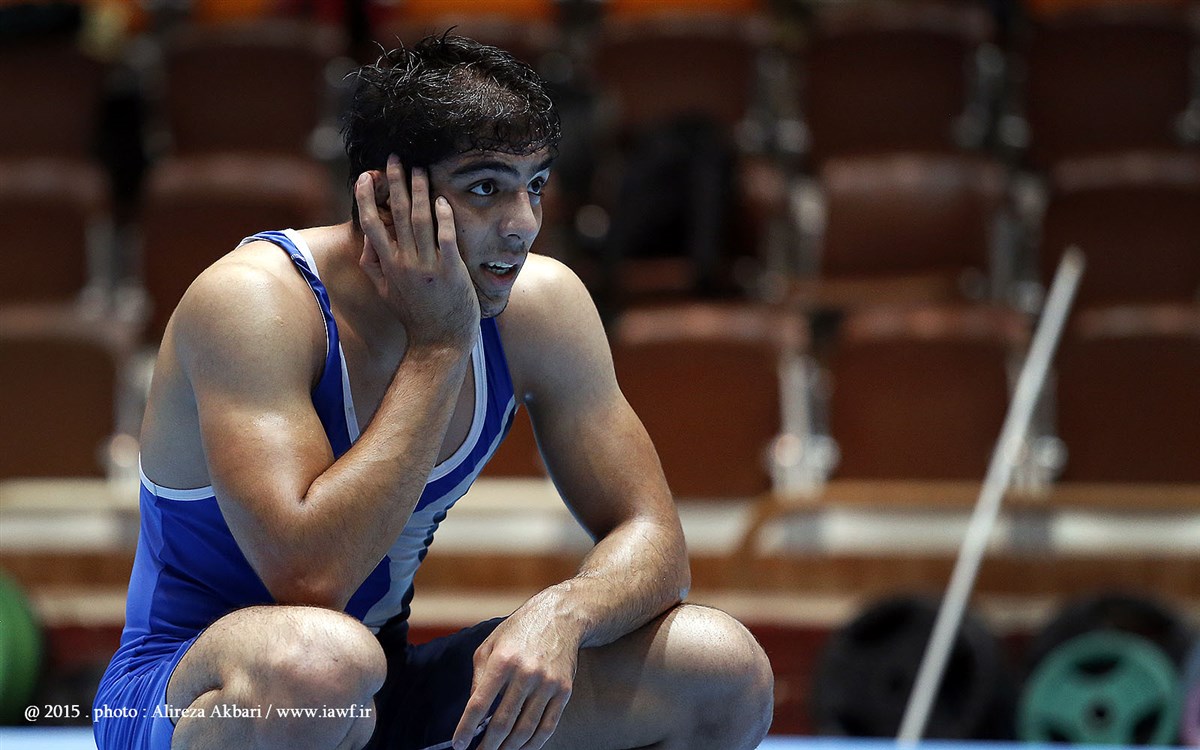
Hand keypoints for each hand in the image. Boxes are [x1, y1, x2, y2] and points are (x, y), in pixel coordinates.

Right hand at [354, 155, 479, 348]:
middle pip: (396, 214)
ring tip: (420, 169)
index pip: (371, 224)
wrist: (439, 340)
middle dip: (395, 182)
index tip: (366, 176)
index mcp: (387, 265)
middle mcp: (404, 262)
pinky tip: (441, 199)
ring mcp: (428, 265)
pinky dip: (443, 216)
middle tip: (395, 158)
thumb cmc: (414, 315)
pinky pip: (446, 236)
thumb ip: (374, 265)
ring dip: (419, 191)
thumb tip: (367, 239)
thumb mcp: (386, 292)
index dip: (366, 198)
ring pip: (420, 219)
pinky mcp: (450, 270)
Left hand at [453, 598, 580, 749]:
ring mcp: (547, 684)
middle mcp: (526, 673)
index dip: (466, 728)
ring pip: (525, 729)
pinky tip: (522, 749)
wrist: (560, 616)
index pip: (479, 704)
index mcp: (502, 661)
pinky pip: (548, 726)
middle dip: (488, 745)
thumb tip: (473, 711)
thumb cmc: (520, 630)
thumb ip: (479, 677)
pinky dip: (533, 744)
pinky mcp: (563, 690)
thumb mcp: (490, 645)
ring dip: (509, 749)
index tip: (459, 744)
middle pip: (503, 722)